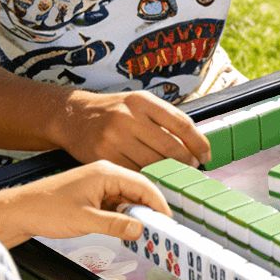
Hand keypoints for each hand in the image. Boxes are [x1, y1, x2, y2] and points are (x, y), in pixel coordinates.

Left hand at [0, 161, 170, 247]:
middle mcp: (104, 174)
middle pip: (138, 191)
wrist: (17, 212)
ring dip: (136, 215)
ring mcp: (98, 184)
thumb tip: (141, 229)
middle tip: (159, 230)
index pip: (143, 185)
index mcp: (105, 172)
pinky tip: (126, 230)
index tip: (167, 221)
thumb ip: (116, 225)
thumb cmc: (44, 209)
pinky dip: (123, 217)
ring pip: (128, 199)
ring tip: (144, 233)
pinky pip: (116, 204)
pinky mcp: (92, 195)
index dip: (158, 204)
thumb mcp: (85, 220)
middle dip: (149, 211)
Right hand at [54, 90, 209, 169]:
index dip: (199, 143)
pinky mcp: (104, 155)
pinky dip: (149, 178)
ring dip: (170, 173)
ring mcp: (115, 137)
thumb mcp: (138, 104)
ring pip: (154, 163)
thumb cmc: (113, 111)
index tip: (206, 155)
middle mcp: (129, 117)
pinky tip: (156, 178)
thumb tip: (196, 143)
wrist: (72, 115)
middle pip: (171, 147)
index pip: (182, 124)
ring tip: (176, 174)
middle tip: (192, 167)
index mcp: (143, 101)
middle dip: (187, 161)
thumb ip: (165, 118)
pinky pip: (135, 172)